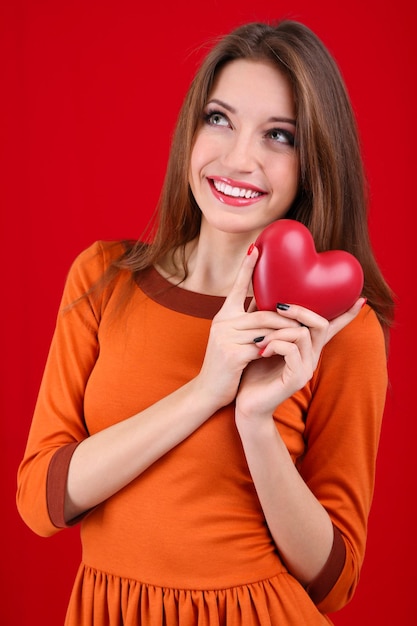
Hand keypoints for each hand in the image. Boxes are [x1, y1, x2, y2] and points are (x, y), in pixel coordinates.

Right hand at [195, 246, 300, 410]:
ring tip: (304, 335)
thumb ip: (247, 323)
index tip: (255, 248)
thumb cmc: (227, 365)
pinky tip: (287, 352)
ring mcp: (225, 337)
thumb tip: (269, 307)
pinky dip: (278, 349)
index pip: (237, 287)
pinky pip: (264, 346)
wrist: (208, 392)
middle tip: (308, 318)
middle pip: (263, 312)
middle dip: (287, 316)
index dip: (246, 267)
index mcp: (224, 316)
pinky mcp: (232, 354)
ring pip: (266, 328)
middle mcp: (222, 322)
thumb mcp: (234, 340)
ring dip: (288, 333)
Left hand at [236, 297, 365, 419]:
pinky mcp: (297, 379)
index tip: (361, 299)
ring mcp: (307, 369)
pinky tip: (261, 352)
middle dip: (300, 311)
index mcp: (307, 347)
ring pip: (302, 334)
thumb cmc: (253, 371)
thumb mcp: (262, 340)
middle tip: (277, 306)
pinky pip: (291, 350)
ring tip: (260, 340)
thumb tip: (262, 292)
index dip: (347, 314)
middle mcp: (312, 357)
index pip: (331, 328)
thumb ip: (268, 320)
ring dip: (278, 331)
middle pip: (320, 324)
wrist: (248, 404)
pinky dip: (274, 345)